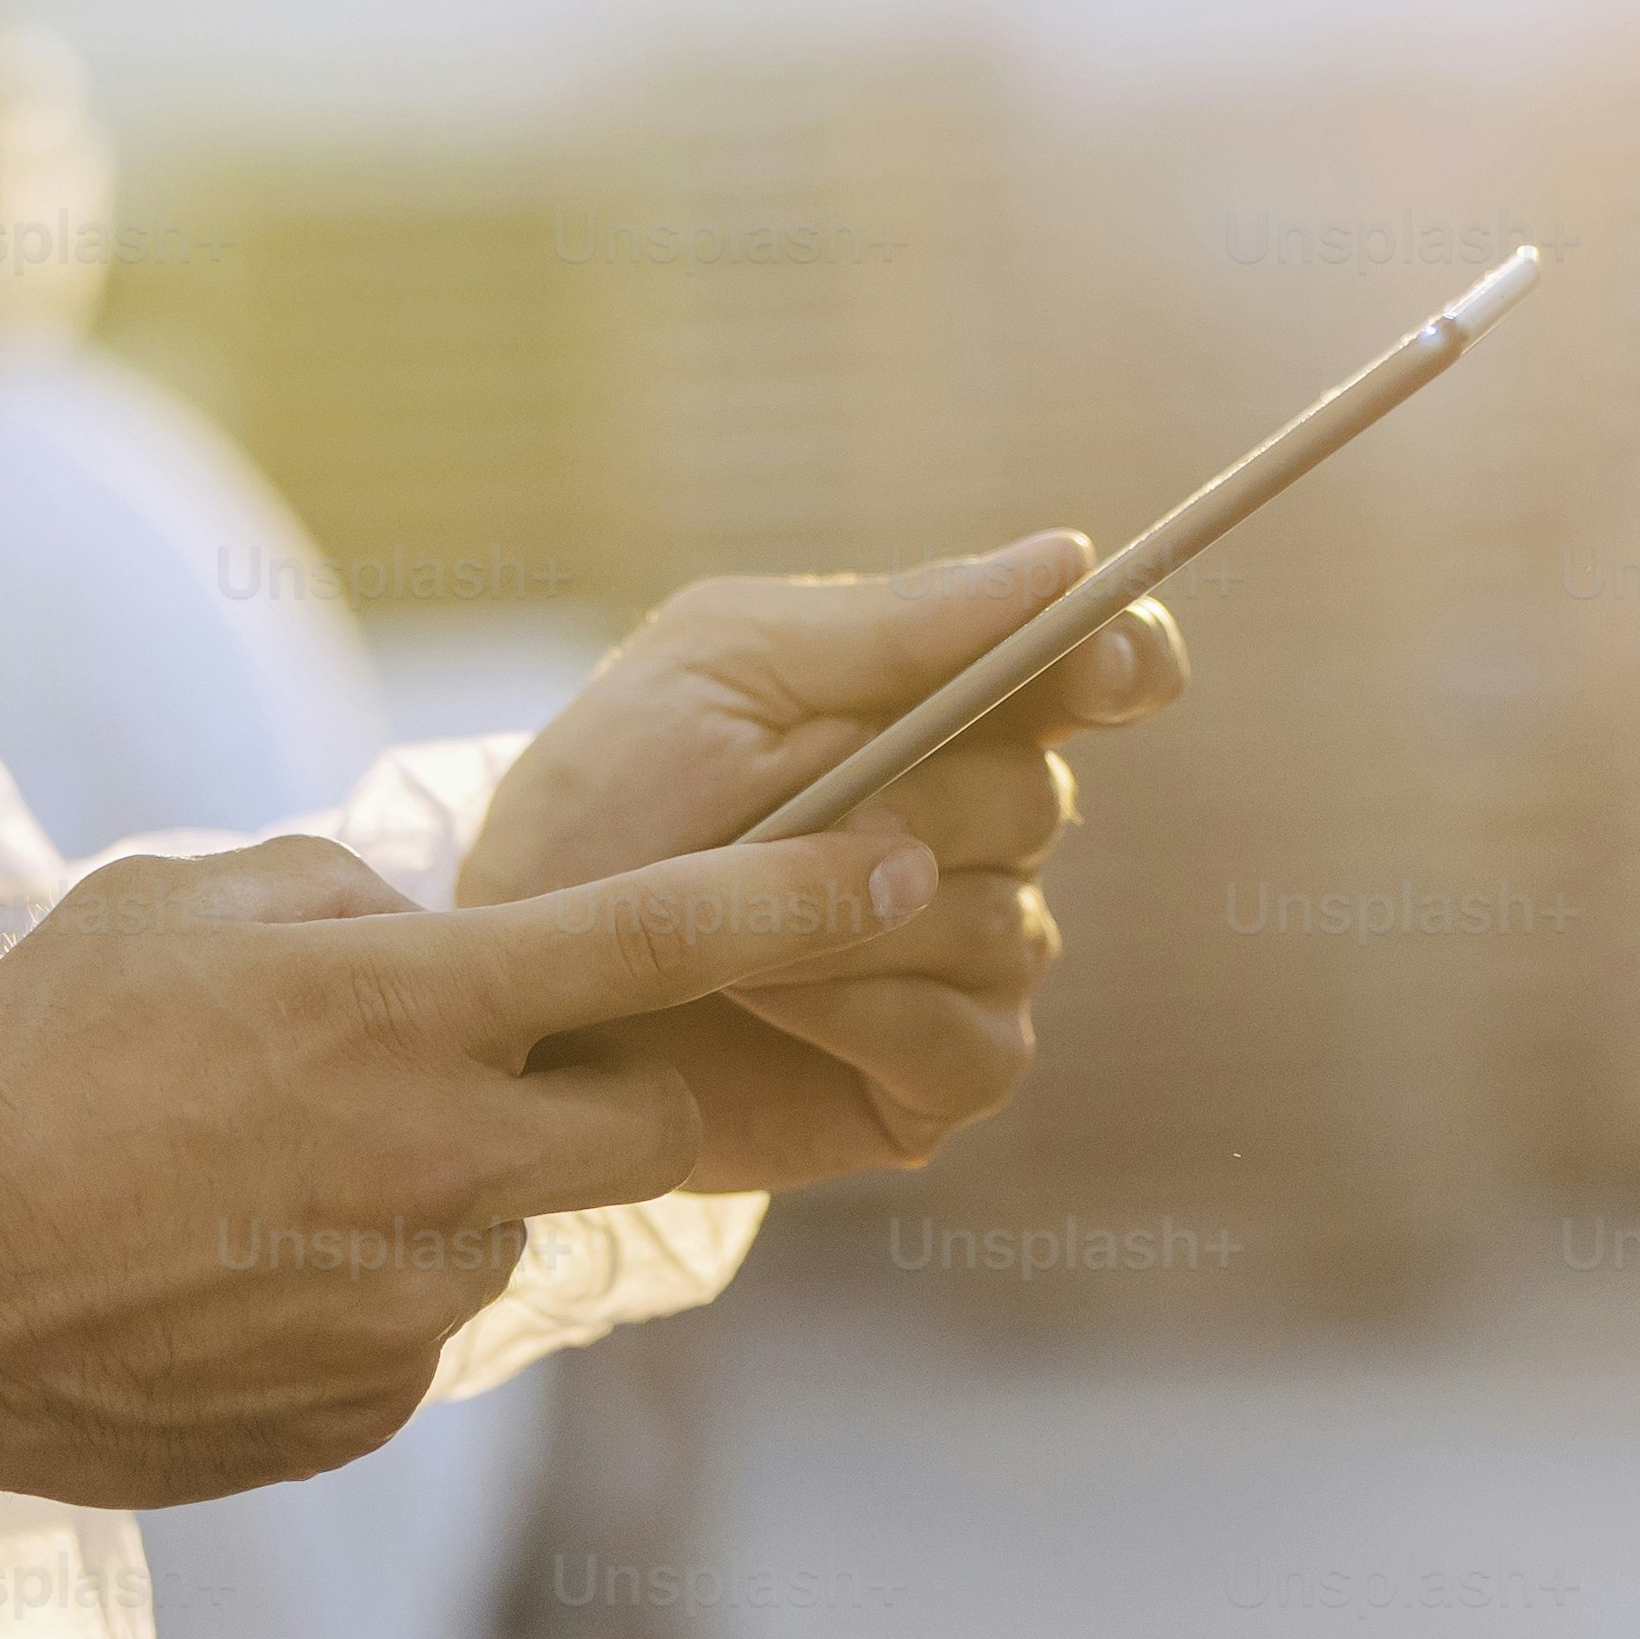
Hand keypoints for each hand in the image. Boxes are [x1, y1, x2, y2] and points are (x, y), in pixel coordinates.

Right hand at [0, 818, 931, 1519]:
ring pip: (524, 1213)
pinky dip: (372, 1277)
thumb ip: (346, 896)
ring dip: (460, 1178)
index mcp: (409, 1003)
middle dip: (637, 1072)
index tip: (915, 859)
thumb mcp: (183, 903)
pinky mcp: (378, 1400)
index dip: (809, 892)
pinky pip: (427, 1313)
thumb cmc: (27, 1069)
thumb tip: (430, 922)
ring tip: (285, 1170)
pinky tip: (244, 1263)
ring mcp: (421, 1291)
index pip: (668, 932)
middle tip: (518, 1050)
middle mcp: (449, 1152)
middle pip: (655, 1108)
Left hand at [451, 534, 1194, 1191]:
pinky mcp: (942, 1074)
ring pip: (999, 924)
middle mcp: (981, 828)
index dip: (1125, 663)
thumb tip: (1065, 563)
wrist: (514, 983)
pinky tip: (764, 994)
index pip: (1100, 668)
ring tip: (726, 923)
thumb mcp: (718, 672)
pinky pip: (971, 1040)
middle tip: (779, 820)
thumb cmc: (605, 803)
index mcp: (943, 705)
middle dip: (904, 804)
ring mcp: (973, 954)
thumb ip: (890, 626)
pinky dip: (861, 1012)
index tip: (1103, 672)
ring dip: (846, 918)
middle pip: (1034, 797)